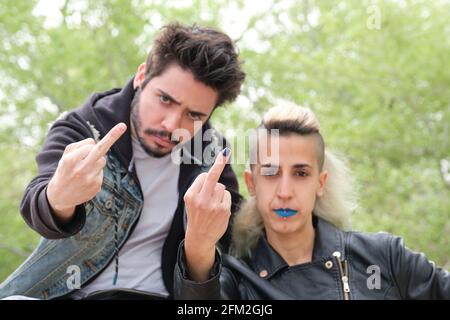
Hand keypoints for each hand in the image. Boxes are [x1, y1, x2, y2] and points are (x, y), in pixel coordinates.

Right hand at [47, 123, 126, 222]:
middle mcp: (80, 169)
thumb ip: (79, 146)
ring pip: (102, 160)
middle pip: (100, 150)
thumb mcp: (65, 156)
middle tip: (123, 126)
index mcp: (70, 160)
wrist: (59, 196)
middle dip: (112, 136)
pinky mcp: (96, 186)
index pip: (90, 145)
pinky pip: (102, 172)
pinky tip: (86, 180)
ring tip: (84, 170)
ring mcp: (89, 179)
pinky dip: (96, 172)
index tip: (110, 132)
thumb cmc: (65, 170)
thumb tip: (96, 144)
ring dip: (96, 161)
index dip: (89, 146)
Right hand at [183, 148, 231, 281]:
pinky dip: (224, 200)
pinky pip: (227, 196)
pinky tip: (218, 209)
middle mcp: (201, 200)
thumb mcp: (191, 201)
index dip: (210, 173)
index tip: (221, 155)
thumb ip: (200, 187)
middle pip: (213, 176)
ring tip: (212, 204)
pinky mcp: (223, 211)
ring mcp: (213, 206)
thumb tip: (214, 170)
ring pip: (221, 187)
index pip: (204, 176)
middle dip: (220, 163)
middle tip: (225, 152)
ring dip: (219, 192)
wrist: (200, 237)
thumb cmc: (196, 215)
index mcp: (191, 196)